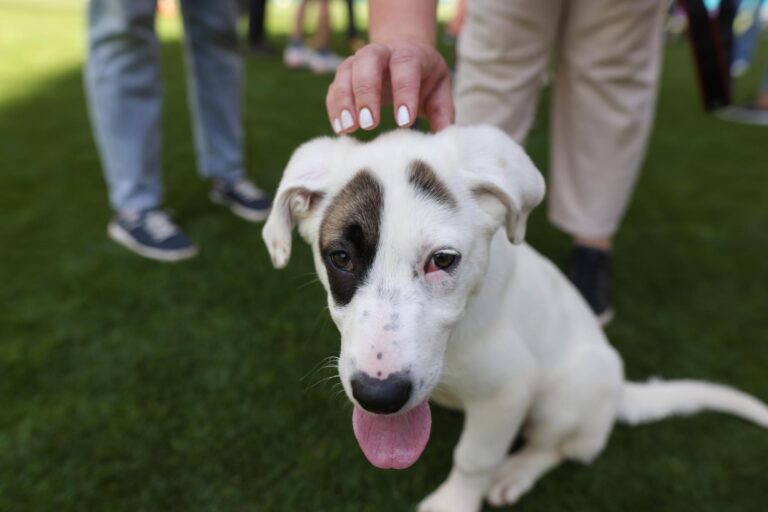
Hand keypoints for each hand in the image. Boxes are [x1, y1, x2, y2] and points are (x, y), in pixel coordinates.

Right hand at [325, 41, 453, 133]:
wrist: (402, 55)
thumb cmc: (423, 77)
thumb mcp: (439, 89)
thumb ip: (442, 111)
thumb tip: (446, 135)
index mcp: (408, 54)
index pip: (405, 66)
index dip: (404, 93)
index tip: (405, 122)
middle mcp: (381, 53)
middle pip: (368, 62)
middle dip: (367, 93)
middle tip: (369, 124)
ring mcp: (358, 62)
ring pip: (345, 73)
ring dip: (345, 101)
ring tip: (350, 128)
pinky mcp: (344, 76)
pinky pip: (334, 88)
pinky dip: (334, 108)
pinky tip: (340, 129)